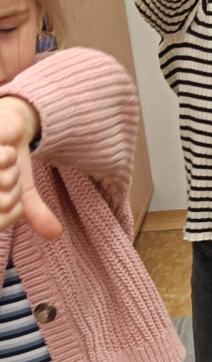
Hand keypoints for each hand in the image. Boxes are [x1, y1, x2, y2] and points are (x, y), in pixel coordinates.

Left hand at [0, 98, 58, 238]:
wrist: (9, 126)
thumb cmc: (9, 161)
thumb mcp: (23, 190)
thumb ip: (35, 214)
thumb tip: (56, 235)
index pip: (1, 220)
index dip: (12, 208)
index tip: (9, 194)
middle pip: (3, 202)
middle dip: (12, 187)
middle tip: (6, 172)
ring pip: (4, 181)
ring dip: (11, 169)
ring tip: (3, 157)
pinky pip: (3, 160)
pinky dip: (9, 154)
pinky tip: (2, 146)